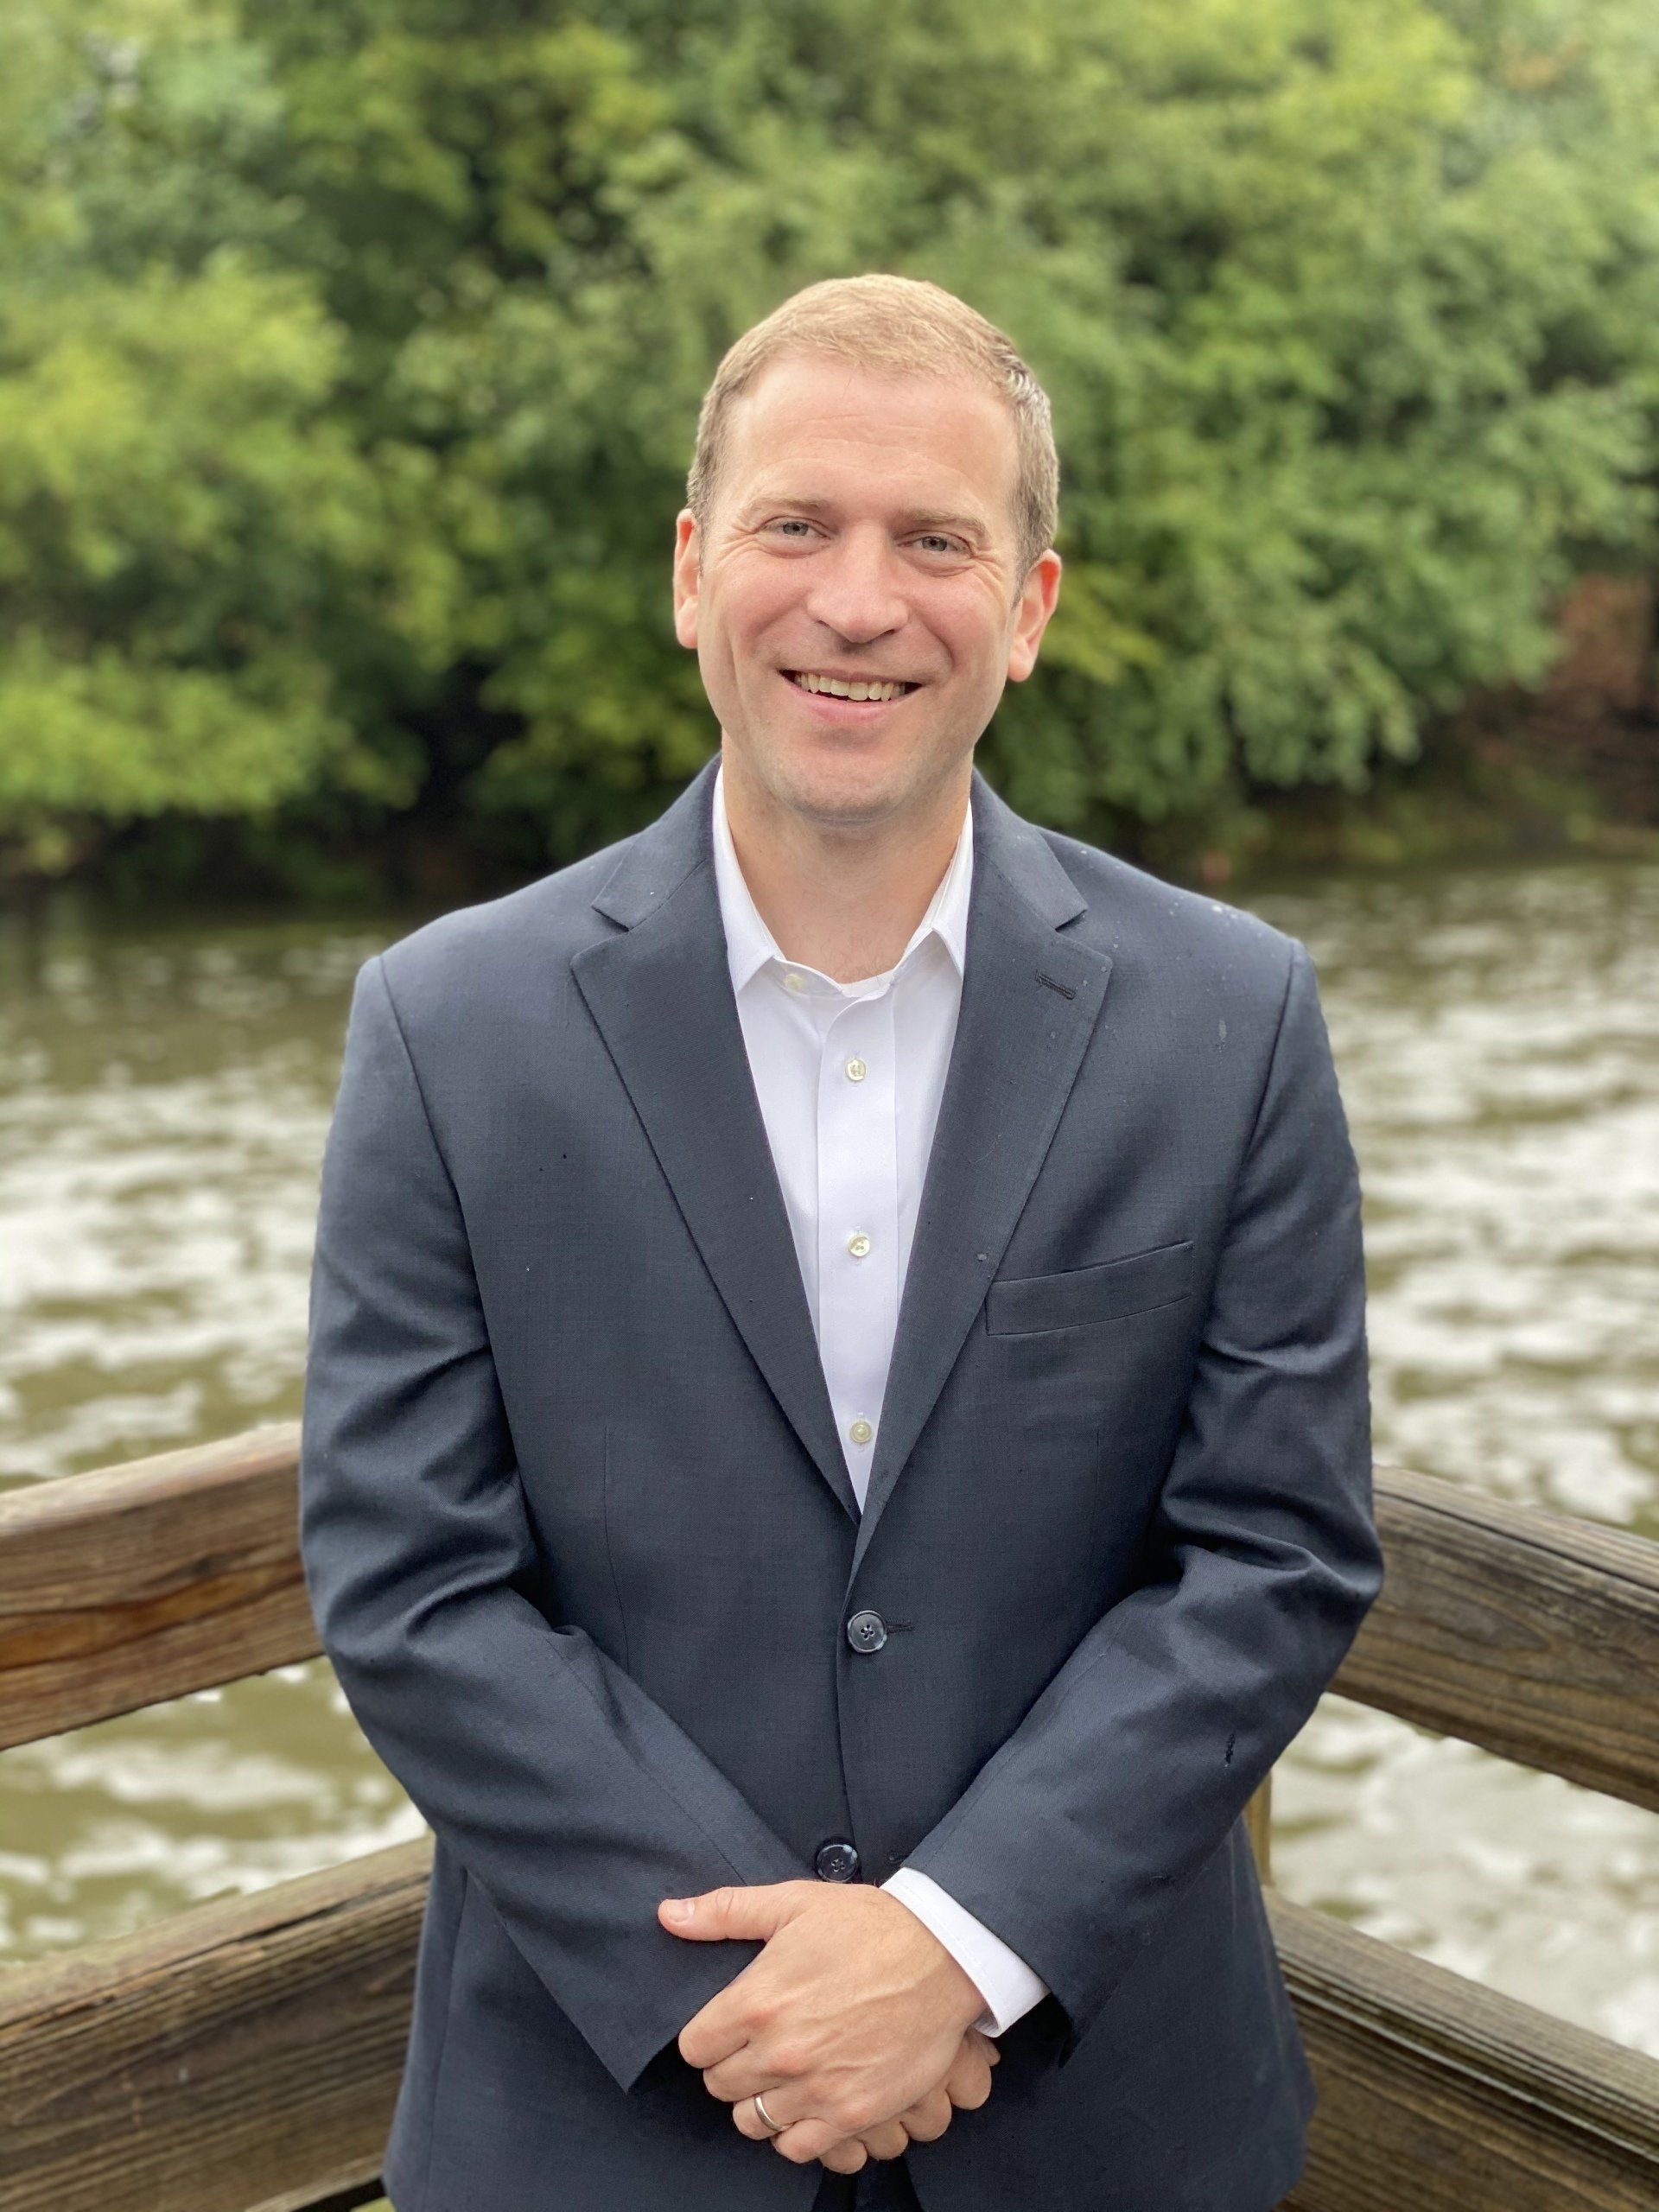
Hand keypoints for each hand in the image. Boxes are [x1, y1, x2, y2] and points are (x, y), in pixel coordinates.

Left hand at [661, 1880, 988, 2165]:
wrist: (942, 1954)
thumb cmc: (867, 1925)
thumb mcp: (792, 1903)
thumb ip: (724, 1912)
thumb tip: (669, 1915)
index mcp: (756, 2001)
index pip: (694, 2048)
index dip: (708, 2036)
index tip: (728, 2027)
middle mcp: (780, 2052)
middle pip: (719, 2086)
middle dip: (732, 2065)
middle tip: (759, 2046)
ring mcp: (816, 2088)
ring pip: (751, 2122)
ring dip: (761, 2101)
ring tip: (782, 2076)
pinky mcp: (852, 2113)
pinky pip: (796, 2148)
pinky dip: (795, 2132)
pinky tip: (807, 2102)